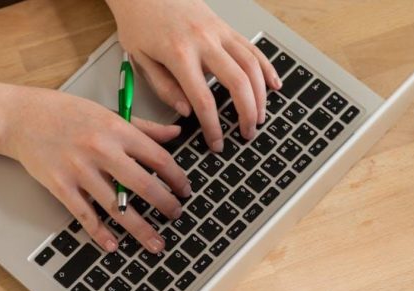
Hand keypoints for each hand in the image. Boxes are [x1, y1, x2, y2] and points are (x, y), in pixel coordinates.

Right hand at [1, 86, 191, 252]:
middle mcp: (100, 150)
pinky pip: (85, 215)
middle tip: (176, 216)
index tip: (185, 190)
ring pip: (117, 206)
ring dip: (140, 228)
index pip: (157, 157)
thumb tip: (175, 133)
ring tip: (155, 242)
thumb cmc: (64, 113)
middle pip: (143, 185)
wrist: (21, 118)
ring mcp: (80, 170)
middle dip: (165, 205)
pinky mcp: (60, 186)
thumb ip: (142, 126)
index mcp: (116, 129)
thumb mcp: (106, 112)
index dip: (176, 177)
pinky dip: (100, 233)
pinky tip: (113, 244)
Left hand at [106, 0, 281, 150]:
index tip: (217, 143)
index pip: (203, 99)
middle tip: (247, 133)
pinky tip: (274, 85)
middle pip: (237, 82)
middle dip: (246, 113)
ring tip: (259, 117)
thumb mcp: (140, 60)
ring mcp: (219, 32)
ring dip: (260, 94)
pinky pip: (252, 48)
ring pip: (251, 65)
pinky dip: (266, 67)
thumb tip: (187, 111)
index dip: (213, 126)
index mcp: (179, 54)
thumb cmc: (139, 24)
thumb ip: (164, 88)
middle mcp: (204, 42)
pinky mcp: (226, 27)